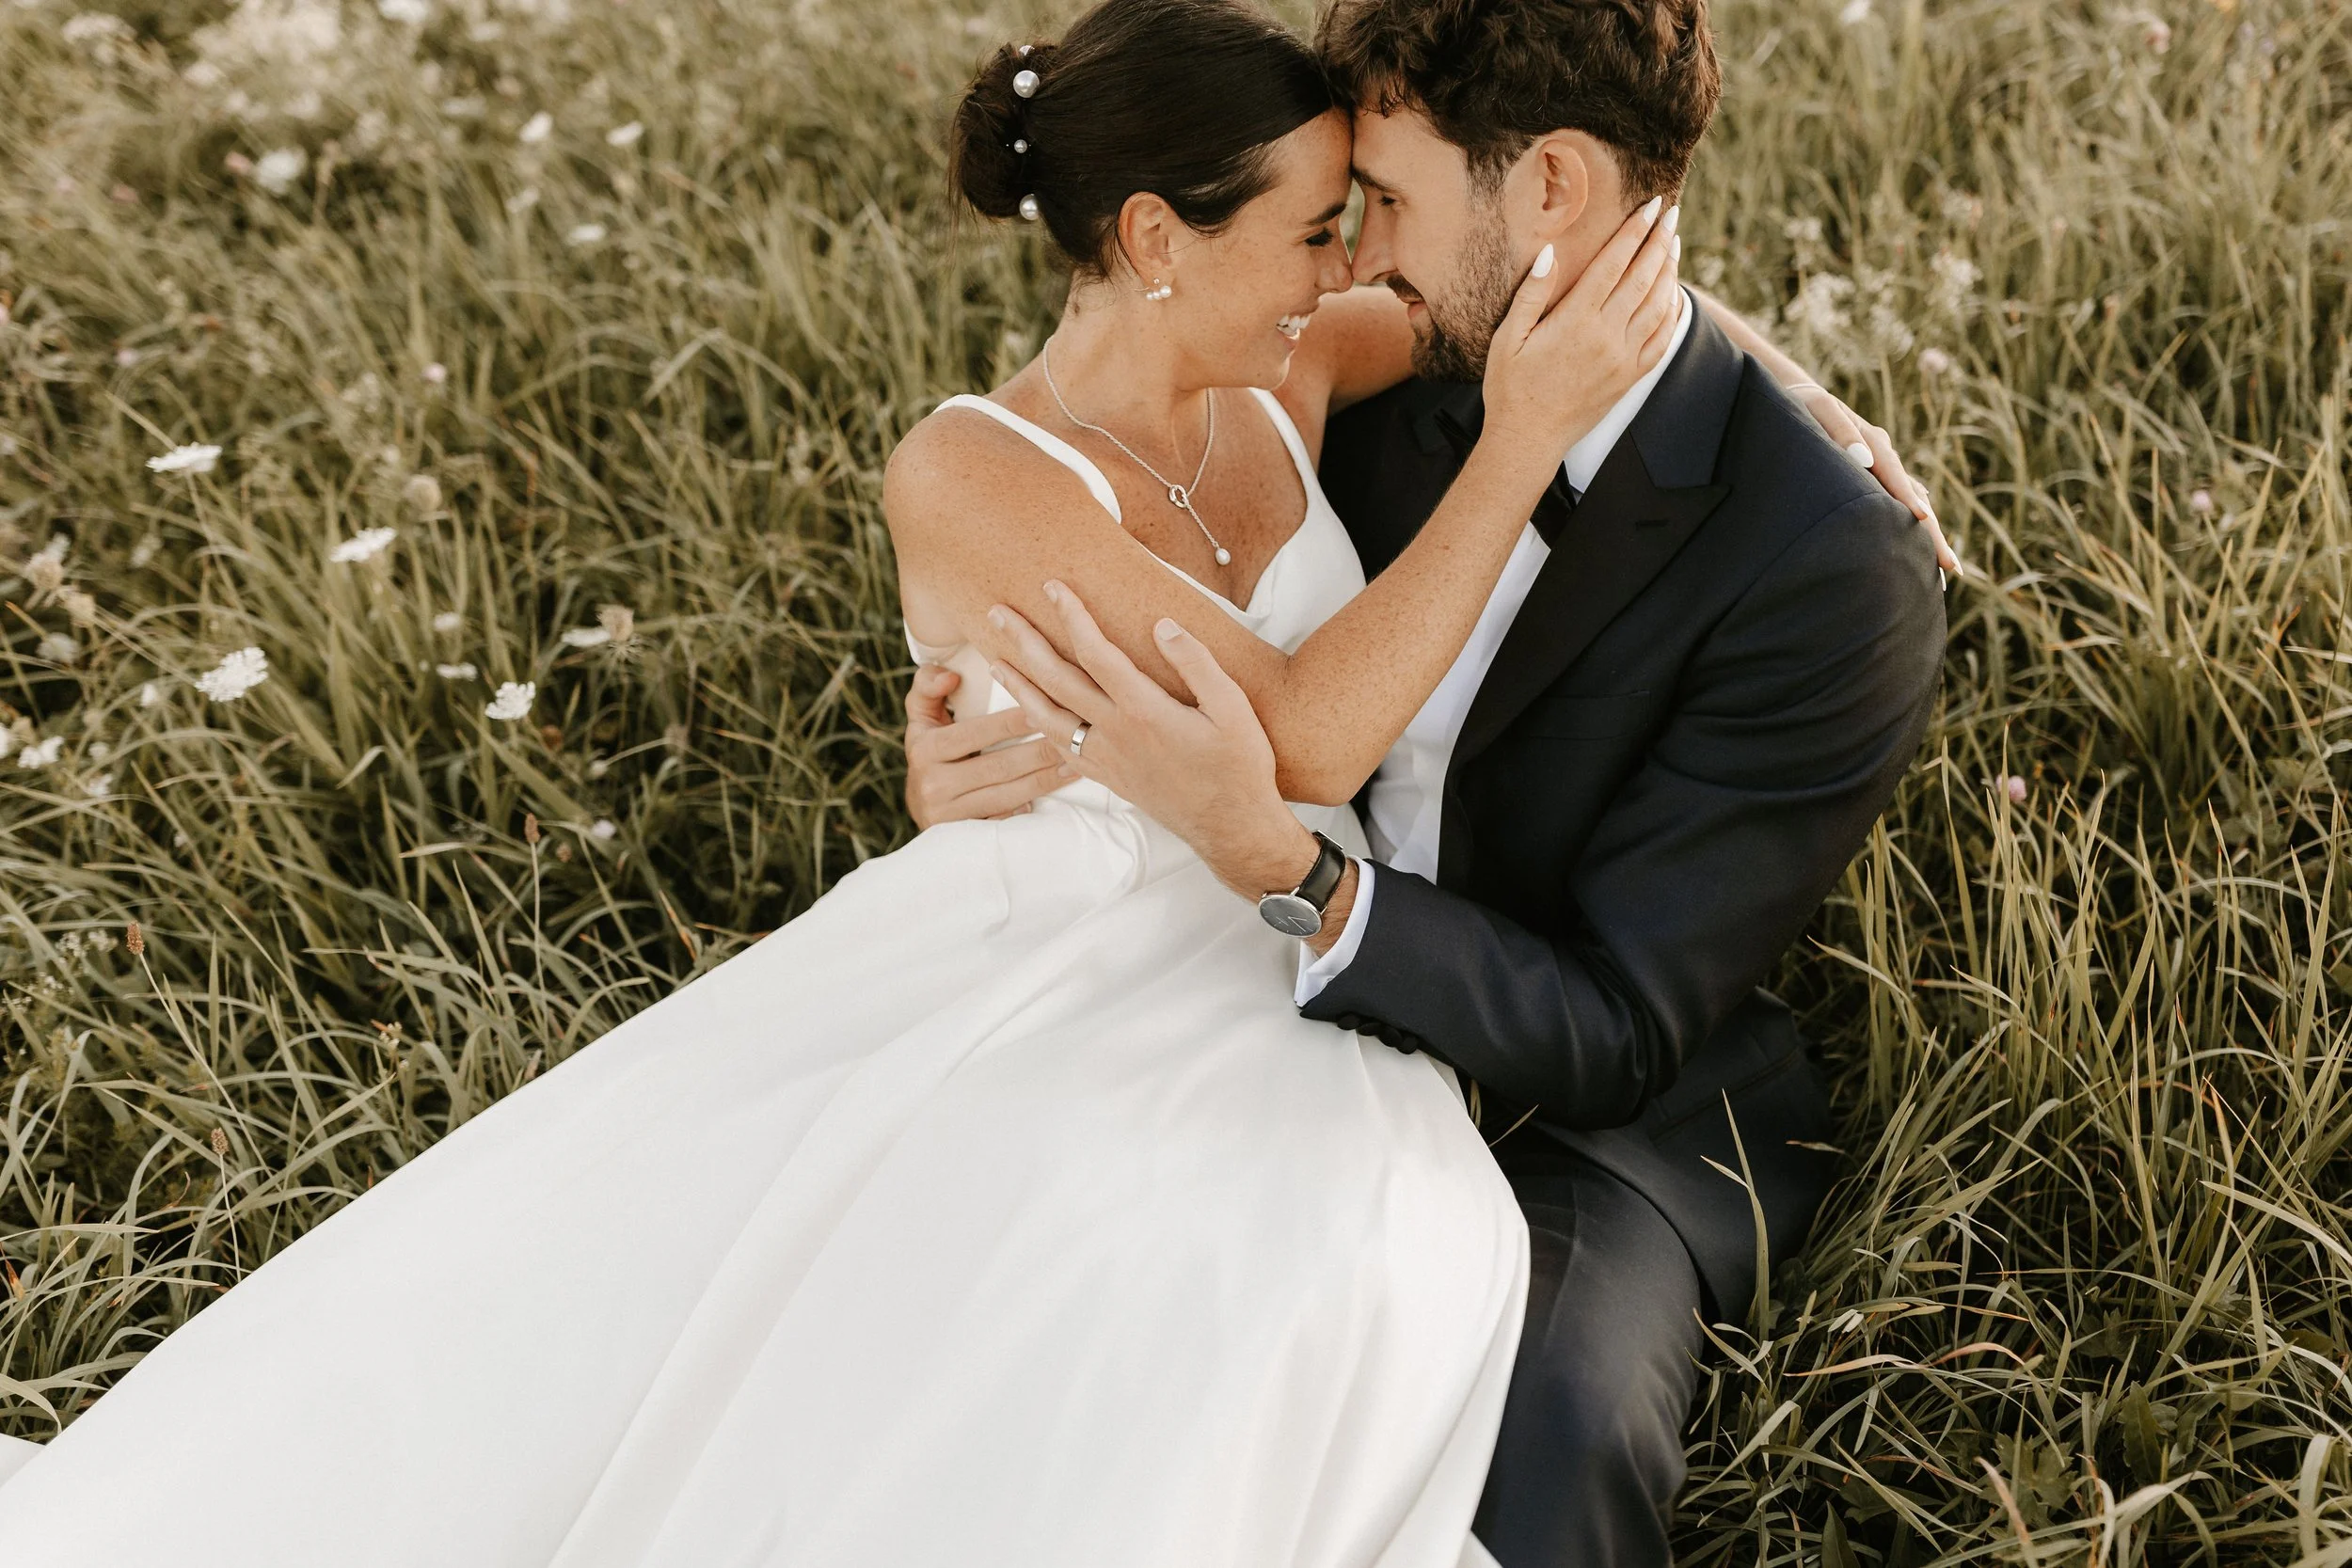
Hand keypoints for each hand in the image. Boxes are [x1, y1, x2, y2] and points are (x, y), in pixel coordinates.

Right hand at [902, 664, 1073, 828]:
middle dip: (1039, 753)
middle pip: (997, 767)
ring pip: (1006, 795)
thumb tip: (951, 676)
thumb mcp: (920, 715)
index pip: (975, 733)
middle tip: (1072, 738)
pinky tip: (1056, 795)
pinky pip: (1002, 822)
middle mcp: (932, 784)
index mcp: (924, 748)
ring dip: (1044, 780)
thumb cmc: (929, 748)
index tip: (1042, 710)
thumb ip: (928, 686)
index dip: (1010, 723)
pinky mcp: (963, 835)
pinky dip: (1028, 809)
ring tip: (1075, 764)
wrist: (918, 802)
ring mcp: (947, 814)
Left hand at [983, 583, 1317, 899]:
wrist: (1231, 827)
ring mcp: (1108, 758)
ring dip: (1018, 686)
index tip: (1053, 587)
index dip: (1071, 615)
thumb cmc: (1239, 765)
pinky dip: (1038, 727)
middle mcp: (1117, 732)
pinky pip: (1061, 749)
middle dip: (1024, 642)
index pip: (1095, 652)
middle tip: (997, 613)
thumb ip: (1196, 663)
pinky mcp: (1108, 777)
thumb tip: (1163, 625)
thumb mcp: (1233, 708)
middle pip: (1056, 679)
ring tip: (994, 660)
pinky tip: (1028, 713)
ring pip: (1047, 717)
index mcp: (1145, 710)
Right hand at [1480, 195, 1682, 465]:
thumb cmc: (1510, 388)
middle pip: (1642, 277)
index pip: (1613, 264)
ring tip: (1674, 244)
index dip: (1634, 232)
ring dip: (1669, 270)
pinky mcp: (1630, 377)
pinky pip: (1662, 338)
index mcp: (1575, 321)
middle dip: (1659, 241)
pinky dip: (1672, 311)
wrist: (1528, 440)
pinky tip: (1673, 293)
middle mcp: (1606, 336)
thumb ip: (1530, 294)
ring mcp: (1623, 358)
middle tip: (1671, 213)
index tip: (1650, 207)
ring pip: (1658, 304)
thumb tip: (1549, 254)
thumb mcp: (1507, 338)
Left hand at [1788, 384, 1962, 577]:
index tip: (1924, 522)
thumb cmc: (1802, 405)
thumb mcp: (1818, 409)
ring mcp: (1880, 463)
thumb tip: (1864, 460)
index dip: (1909, 500)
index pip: (1896, 478)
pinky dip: (1911, 515)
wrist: (1797, 393)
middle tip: (1952, 568)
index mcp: (1873, 442)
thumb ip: (1840, 431)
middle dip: (1933, 533)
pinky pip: (1898, 496)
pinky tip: (1920, 532)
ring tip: (1943, 565)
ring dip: (1927, 531)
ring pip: (1911, 500)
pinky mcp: (1872, 470)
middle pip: (1914, 498)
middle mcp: (1883, 455)